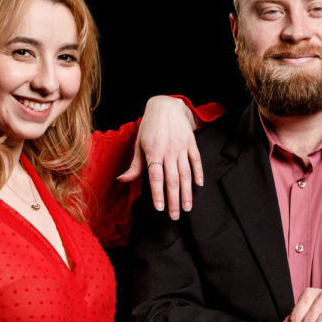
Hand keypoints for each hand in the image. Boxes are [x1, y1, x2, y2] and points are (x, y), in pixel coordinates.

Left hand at [117, 96, 202, 219]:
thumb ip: (134, 165)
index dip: (158, 193)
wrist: (165, 105)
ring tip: (187, 207)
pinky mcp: (191, 142)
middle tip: (175, 216)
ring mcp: (181, 146)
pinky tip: (198, 185)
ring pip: (186, 173)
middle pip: (172, 179)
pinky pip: (196, 160)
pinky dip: (198, 173)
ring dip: (187, 192)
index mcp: (153, 151)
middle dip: (174, 200)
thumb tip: (122, 180)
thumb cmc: (149, 126)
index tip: (160, 208)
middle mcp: (168, 150)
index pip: (156, 177)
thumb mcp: (138, 144)